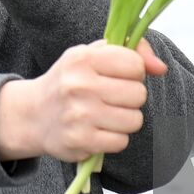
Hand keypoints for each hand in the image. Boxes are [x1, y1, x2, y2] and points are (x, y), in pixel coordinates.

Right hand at [0, 39, 168, 162]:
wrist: (33, 115)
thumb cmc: (70, 81)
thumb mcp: (93, 55)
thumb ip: (132, 52)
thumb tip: (161, 68)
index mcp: (83, 58)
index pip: (135, 64)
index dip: (133, 72)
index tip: (120, 76)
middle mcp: (80, 85)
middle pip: (138, 94)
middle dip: (131, 97)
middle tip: (113, 98)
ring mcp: (79, 114)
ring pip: (134, 120)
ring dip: (126, 120)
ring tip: (107, 115)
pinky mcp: (81, 141)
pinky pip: (121, 141)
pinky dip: (115, 138)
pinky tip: (99, 130)